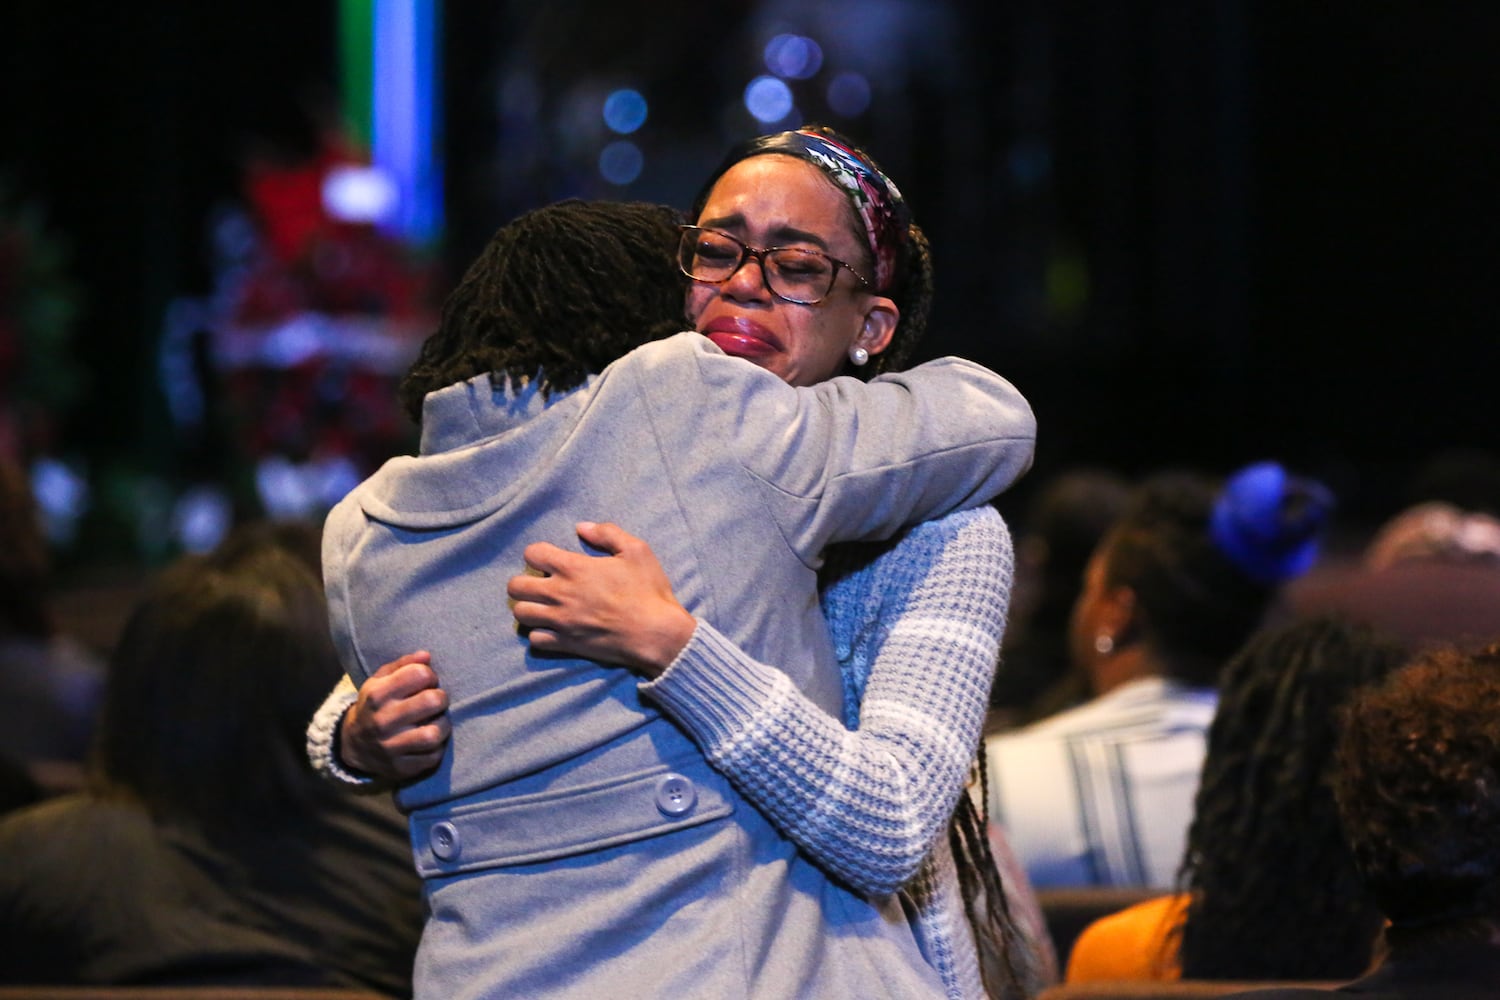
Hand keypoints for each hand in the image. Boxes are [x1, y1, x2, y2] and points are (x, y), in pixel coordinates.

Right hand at [341, 651, 450, 781]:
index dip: (429, 675)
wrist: (353, 745)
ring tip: (437, 721)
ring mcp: (391, 747)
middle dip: (441, 698)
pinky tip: (430, 740)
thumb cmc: (375, 705)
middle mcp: (382, 721)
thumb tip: (426, 656)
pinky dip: (437, 748)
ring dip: (443, 725)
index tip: (427, 682)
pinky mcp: (401, 768)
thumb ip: (403, 665)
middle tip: (437, 701)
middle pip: (432, 701)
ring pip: (434, 734)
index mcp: (377, 695)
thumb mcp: (379, 681)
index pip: (419, 674)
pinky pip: (433, 757)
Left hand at [507, 521, 696, 677]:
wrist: (656, 633)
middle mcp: (559, 594)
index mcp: (573, 568)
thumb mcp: (636, 551)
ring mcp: (560, 621)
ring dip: (529, 607)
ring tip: (543, 606)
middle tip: (541, 584)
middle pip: (515, 586)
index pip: (532, 553)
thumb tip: (581, 527)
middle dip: (524, 581)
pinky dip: (540, 634)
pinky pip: (535, 639)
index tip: (550, 560)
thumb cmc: (648, 591)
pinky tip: (553, 628)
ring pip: (520, 613)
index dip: (538, 554)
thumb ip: (607, 533)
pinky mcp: (566, 643)